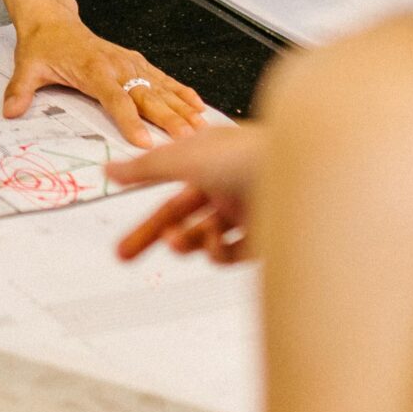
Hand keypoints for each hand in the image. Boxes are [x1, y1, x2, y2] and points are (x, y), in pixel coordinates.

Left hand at [5, 12, 206, 145]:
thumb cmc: (43, 45)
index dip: (130, 120)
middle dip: (169, 118)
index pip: (115, 99)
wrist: (53, 19)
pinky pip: (162, 77)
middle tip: (189, 139)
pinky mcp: (135, 62)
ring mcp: (129, 63)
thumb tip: (10, 111)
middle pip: (146, 95)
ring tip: (202, 125)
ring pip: (160, 87)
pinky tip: (197, 104)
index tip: (144, 141)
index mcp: (93, 69)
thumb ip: (21, 90)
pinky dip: (181, 90)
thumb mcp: (28, 67)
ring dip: (182, 106)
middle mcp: (116, 65)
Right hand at [109, 122, 264, 263]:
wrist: (302, 175)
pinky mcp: (262, 238)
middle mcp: (224, 184)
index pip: (164, 185)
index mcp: (206, 159)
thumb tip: (110, 171)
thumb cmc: (244, 156)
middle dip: (151, 235)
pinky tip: (213, 242)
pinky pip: (228, 253)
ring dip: (184, 241)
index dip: (138, 199)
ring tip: (178, 242)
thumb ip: (144, 169)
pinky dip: (215, 251)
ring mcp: (244, 211)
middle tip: (123, 255)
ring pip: (202, 237)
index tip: (121, 212)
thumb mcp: (182, 158)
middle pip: (178, 216)